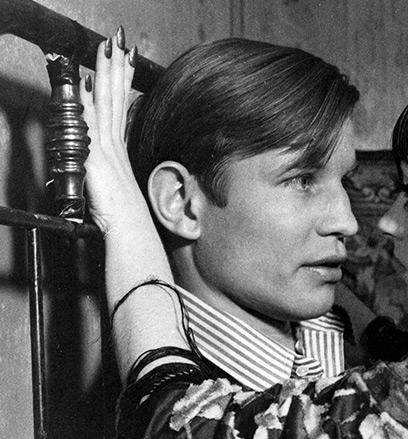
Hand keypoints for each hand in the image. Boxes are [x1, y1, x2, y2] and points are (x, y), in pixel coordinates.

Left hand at [80, 26, 148, 235]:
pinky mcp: (96, 159)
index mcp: (119, 150)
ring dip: (107, 77)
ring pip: (106, 105)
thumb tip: (103, 149)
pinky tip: (85, 85)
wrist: (129, 231)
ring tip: (109, 53)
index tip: (126, 62)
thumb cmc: (125, 217)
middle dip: (117, 71)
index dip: (123, 83)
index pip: (121, 108)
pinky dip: (89, 103)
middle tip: (119, 45)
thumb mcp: (116, 186)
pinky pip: (92, 125)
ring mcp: (106, 150)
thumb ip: (109, 167)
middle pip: (116, 100)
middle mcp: (114, 146)